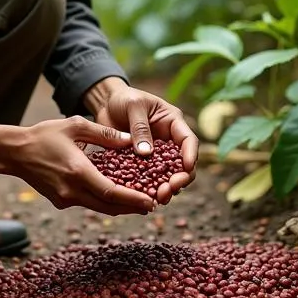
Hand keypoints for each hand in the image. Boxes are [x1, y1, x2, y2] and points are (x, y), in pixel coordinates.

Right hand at [6, 116, 156, 216]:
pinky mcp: (60, 202)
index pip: (111, 192)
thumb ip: (105, 134)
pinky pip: (87, 203)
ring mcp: (65, 199)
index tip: (150, 201)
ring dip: (118, 206)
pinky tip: (113, 193)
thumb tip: (131, 141)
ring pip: (98, 207)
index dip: (133, 199)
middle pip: (108, 206)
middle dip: (131, 208)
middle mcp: (71, 190)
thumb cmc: (45, 135)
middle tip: (151, 205)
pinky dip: (102, 200)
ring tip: (138, 202)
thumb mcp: (76, 126)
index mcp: (77, 171)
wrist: (15, 152)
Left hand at [83, 78, 197, 204]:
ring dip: (166, 189)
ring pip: (168, 176)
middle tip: (169, 190)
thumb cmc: (124, 98)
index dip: (190, 155)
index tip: (186, 168)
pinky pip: (149, 179)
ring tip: (158, 198)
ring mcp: (157, 155)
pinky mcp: (143, 164)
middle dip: (179, 179)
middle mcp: (169, 142)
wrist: (107, 103)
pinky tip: (143, 198)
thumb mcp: (133, 106)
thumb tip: (146, 153)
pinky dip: (148, 189)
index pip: (188, 141)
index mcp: (173, 123)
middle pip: (182, 165)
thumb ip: (140, 127)